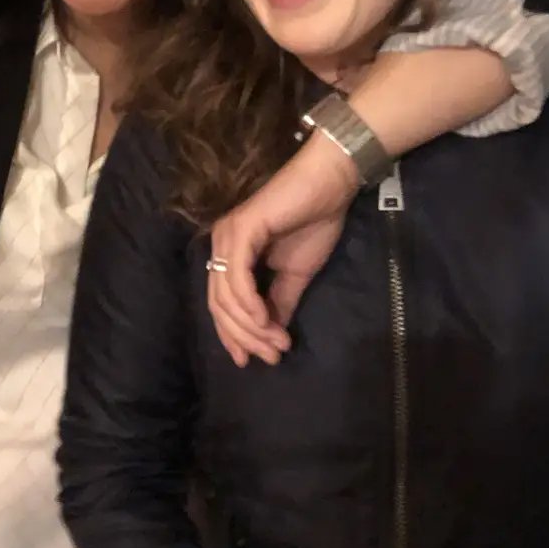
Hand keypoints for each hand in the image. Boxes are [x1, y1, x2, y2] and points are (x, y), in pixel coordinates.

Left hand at [208, 133, 359, 366]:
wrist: (330, 185)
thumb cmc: (312, 221)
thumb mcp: (294, 274)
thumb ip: (279, 302)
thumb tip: (272, 335)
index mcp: (230, 254)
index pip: (220, 304)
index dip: (233, 336)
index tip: (253, 361)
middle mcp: (220, 245)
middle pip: (219, 305)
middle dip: (244, 337)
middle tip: (272, 356)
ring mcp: (227, 236)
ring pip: (226, 296)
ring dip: (250, 327)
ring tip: (276, 343)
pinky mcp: (240, 230)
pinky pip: (236, 276)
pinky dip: (249, 303)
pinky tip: (265, 321)